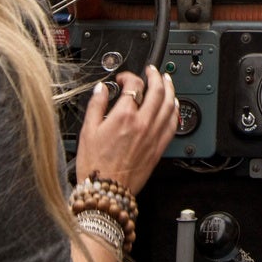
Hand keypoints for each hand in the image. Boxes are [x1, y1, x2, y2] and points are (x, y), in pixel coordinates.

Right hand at [74, 65, 176, 196]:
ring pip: (169, 105)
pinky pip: (173, 124)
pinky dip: (175, 111)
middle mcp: (142, 123)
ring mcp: (153, 135)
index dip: (129, 76)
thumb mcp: (87, 131)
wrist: (107, 190)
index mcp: (123, 116)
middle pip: (157, 91)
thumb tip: (101, 89)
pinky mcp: (159, 148)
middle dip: (156, 76)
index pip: (134, 85)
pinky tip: (173, 105)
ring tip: (167, 81)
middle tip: (153, 71)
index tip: (124, 78)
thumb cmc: (95, 165)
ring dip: (170, 89)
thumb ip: (96, 105)